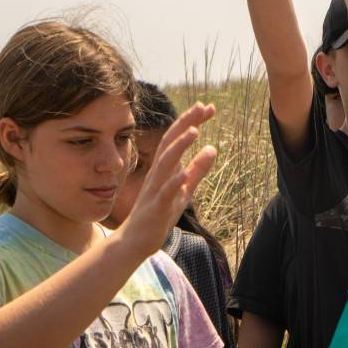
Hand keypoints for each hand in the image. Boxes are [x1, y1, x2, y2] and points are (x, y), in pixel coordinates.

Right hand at [109, 103, 218, 256]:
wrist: (135, 241)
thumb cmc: (159, 214)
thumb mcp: (184, 191)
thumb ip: (197, 171)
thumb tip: (213, 148)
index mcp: (164, 168)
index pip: (177, 138)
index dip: (191, 121)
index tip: (208, 107)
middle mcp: (157, 174)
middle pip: (169, 142)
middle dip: (186, 123)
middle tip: (203, 106)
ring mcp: (155, 190)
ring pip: (165, 163)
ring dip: (179, 147)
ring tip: (194, 131)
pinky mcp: (155, 208)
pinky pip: (164, 193)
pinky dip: (174, 182)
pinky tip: (184, 173)